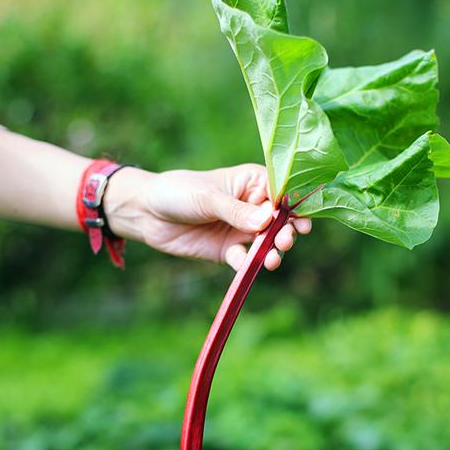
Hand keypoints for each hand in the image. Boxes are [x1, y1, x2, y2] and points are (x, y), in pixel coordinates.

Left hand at [105, 164, 311, 270]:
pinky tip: (249, 266)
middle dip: (287, 232)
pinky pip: (245, 260)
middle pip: (280, 221)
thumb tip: (268, 219)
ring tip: (274, 258)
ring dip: (273, 251)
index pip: (282, 192)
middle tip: (286, 240)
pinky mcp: (228, 251)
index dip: (295, 206)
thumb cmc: (178, 192)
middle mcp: (252, 207)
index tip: (303, 219)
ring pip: (266, 243)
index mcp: (252, 183)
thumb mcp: (208, 197)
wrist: (146, 213)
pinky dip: (249, 265)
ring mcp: (241, 230)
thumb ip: (237, 211)